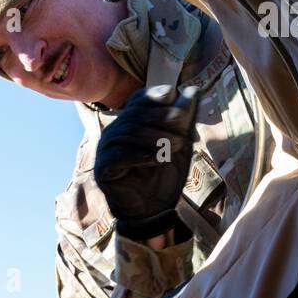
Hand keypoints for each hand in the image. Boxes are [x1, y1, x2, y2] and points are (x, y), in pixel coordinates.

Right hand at [94, 85, 198, 240]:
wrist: (154, 208)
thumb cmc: (166, 173)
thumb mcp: (181, 143)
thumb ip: (185, 119)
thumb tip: (193, 89)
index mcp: (132, 120)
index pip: (140, 98)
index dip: (156, 96)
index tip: (173, 97)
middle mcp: (116, 130)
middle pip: (135, 114)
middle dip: (162, 119)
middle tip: (184, 132)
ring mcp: (106, 148)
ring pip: (127, 133)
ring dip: (155, 138)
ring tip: (177, 146)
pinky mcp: (103, 168)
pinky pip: (119, 156)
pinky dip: (141, 155)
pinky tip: (159, 159)